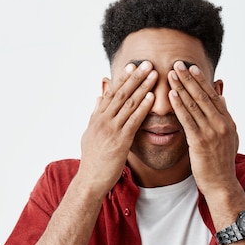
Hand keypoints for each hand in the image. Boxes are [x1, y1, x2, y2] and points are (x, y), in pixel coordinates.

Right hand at [78, 61, 157, 195]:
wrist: (90, 180)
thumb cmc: (92, 160)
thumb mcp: (90, 133)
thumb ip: (96, 114)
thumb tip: (98, 97)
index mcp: (97, 118)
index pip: (111, 93)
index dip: (123, 79)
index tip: (132, 66)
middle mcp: (103, 120)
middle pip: (121, 94)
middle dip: (135, 78)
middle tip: (147, 64)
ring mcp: (111, 130)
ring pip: (128, 104)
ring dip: (142, 88)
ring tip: (154, 75)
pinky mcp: (120, 141)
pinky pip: (133, 121)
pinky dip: (143, 108)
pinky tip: (152, 98)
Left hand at [168, 61, 239, 199]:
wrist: (222, 184)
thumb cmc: (221, 163)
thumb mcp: (228, 137)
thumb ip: (224, 116)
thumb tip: (221, 97)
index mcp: (227, 121)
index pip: (213, 96)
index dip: (201, 81)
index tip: (191, 68)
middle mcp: (221, 124)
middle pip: (203, 96)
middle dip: (189, 79)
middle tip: (178, 64)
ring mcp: (212, 132)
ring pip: (194, 105)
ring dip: (181, 87)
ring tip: (171, 74)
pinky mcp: (200, 142)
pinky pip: (187, 120)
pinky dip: (179, 106)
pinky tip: (171, 95)